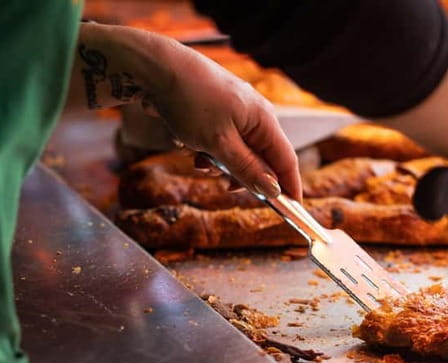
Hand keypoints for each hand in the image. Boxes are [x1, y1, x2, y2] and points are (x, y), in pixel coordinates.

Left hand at [65, 24, 300, 199]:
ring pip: (240, 152)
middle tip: (228, 188)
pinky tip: (192, 150)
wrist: (155, 68)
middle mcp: (255, 115)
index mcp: (264, 120)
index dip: (290, 186)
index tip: (292, 210)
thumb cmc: (191, 100)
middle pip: (263, 158)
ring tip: (201, 164)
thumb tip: (274, 190)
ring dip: (222, 165)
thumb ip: (248, 169)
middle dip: (245, 176)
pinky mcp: (217, 111)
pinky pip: (223, 141)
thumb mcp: (219, 143)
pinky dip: (211, 152)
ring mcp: (236, 112)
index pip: (286, 160)